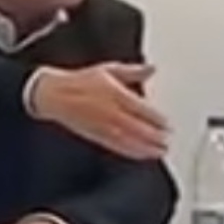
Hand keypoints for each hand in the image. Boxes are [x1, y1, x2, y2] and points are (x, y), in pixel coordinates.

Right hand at [31, 63, 169, 160]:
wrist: (55, 95)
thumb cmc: (82, 82)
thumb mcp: (108, 70)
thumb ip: (133, 71)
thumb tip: (152, 68)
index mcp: (114, 93)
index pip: (140, 109)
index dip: (156, 118)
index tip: (169, 123)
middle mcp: (109, 111)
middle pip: (137, 127)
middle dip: (155, 136)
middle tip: (169, 139)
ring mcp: (102, 126)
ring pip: (128, 140)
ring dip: (147, 147)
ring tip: (162, 151)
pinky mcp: (96, 136)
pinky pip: (117, 147)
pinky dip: (132, 152)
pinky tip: (144, 155)